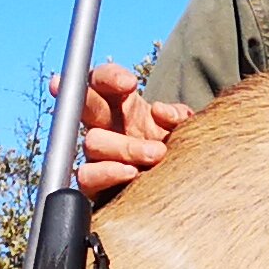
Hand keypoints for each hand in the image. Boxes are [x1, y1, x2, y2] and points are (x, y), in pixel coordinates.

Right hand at [74, 62, 190, 198]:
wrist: (182, 190)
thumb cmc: (180, 153)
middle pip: (83, 104)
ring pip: (93, 142)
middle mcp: (106, 128)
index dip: (109, 77)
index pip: (102, 81)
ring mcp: (99, 157)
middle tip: (127, 116)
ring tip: (156, 154)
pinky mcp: (97, 185)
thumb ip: (178, 115)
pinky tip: (131, 173)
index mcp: (123, 107)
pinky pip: (87, 177)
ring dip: (125, 147)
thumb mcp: (185, 130)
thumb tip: (160, 111)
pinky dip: (107, 173)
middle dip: (89, 99)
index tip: (130, 84)